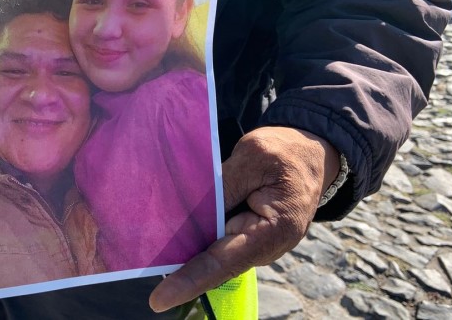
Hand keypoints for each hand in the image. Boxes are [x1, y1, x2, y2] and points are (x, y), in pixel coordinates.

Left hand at [149, 126, 339, 311]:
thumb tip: (193, 210)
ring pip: (213, 251)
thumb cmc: (286, 152)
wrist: (312, 153)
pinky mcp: (245, 235)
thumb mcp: (254, 158)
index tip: (159, 299)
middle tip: (140, 258)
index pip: (225, 261)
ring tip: (147, 241)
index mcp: (274, 229)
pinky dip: (195, 234)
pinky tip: (169, 225)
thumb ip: (224, 184)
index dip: (190, 279)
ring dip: (184, 247)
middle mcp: (265, 247)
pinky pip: (216, 240)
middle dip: (179, 263)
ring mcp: (254, 244)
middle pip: (214, 260)